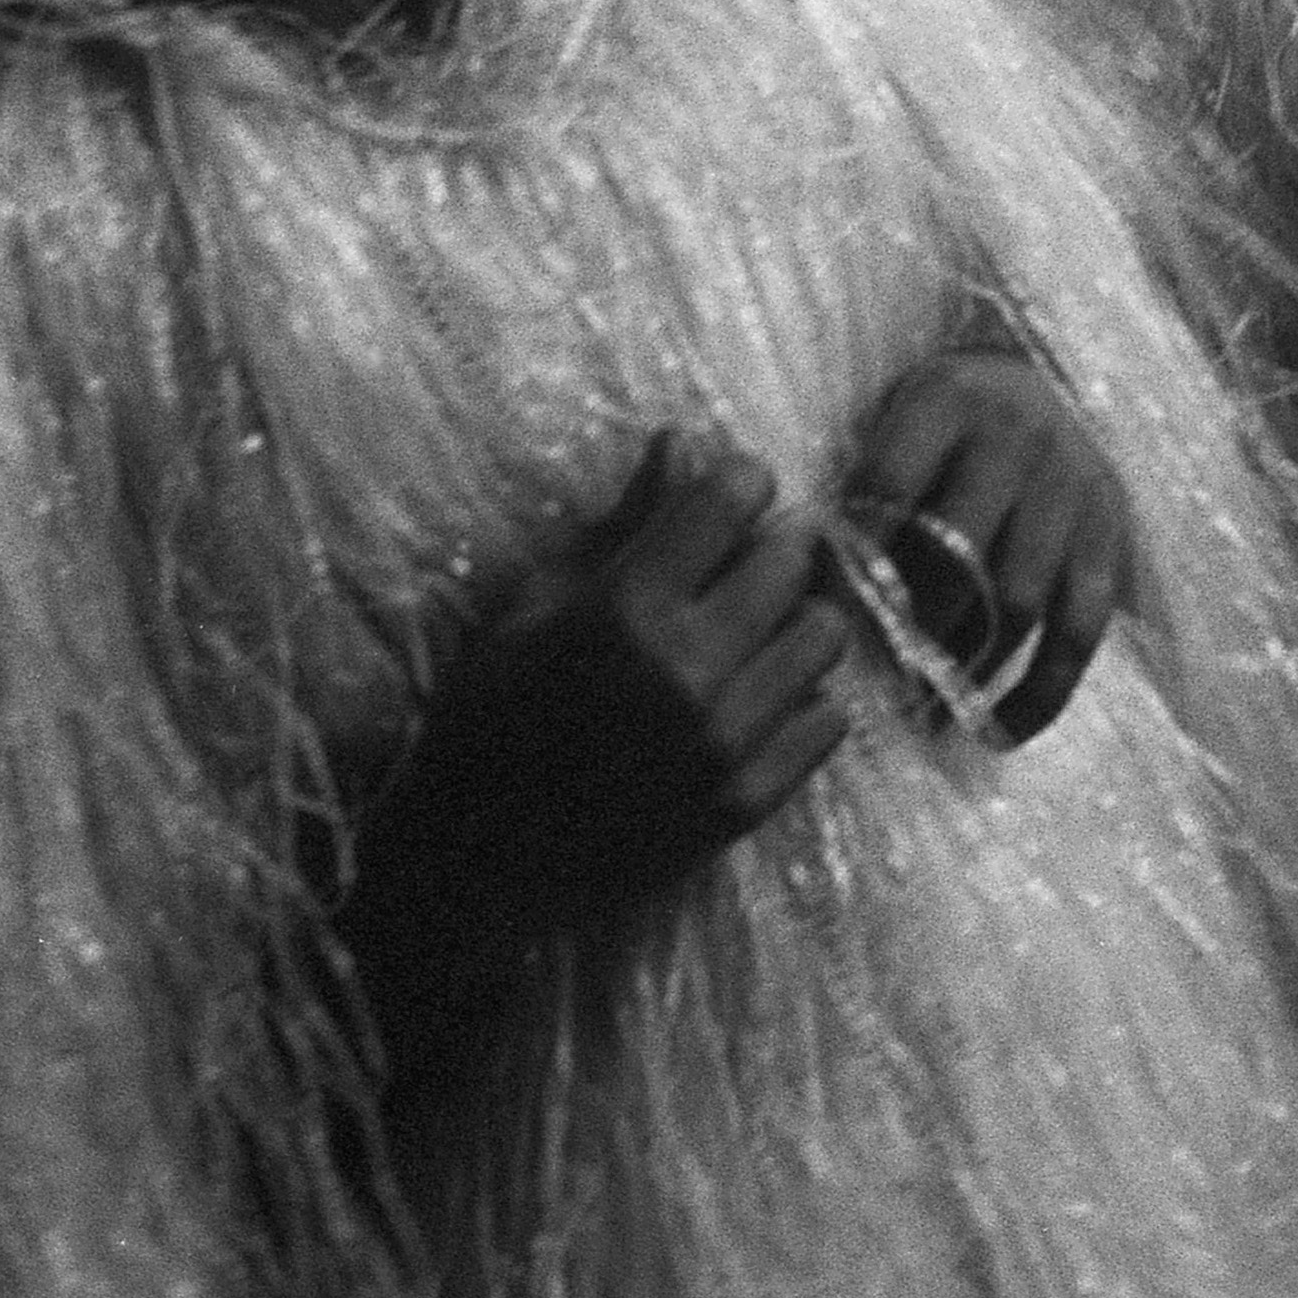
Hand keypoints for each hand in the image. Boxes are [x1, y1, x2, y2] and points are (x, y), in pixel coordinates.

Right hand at [372, 430, 851, 948]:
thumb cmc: (487, 713)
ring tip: (755, 631)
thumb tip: (681, 440)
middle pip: (791, 561)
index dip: (737, 482)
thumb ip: (620, 523)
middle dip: (772, 545)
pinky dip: (804, 699)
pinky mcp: (743, 803)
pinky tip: (760, 697)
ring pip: (824, 638)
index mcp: (626, 608)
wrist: (471, 858)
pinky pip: (827, 723)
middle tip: (743, 560)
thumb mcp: (533, 603)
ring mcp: (724, 742)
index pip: (732, 499)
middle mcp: (687, 670)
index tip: (728, 495)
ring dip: (796, 619)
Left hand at [840, 346, 1131, 743]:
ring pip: (1014, 602)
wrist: (1049, 378)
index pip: (888, 487)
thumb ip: (857, 479)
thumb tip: (792, 576)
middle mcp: (1016, 439)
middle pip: (954, 554)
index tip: (817, 617)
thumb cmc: (943, 416)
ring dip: (965, 670)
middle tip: (868, 682)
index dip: (850, 558)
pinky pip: (1078, 632)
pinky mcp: (1107, 536)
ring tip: (923, 717)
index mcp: (947, 400)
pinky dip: (1041, 692)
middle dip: (906, 629)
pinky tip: (998, 732)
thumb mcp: (896, 411)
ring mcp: (1069, 490)